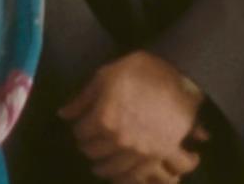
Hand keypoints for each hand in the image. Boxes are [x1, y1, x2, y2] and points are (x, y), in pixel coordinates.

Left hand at [59, 51, 204, 180]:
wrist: (181, 76)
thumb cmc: (140, 70)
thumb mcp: (106, 75)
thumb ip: (83, 98)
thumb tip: (63, 114)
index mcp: (103, 118)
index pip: (80, 133)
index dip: (78, 128)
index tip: (81, 126)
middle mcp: (118, 140)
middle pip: (93, 152)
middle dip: (89, 146)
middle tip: (92, 141)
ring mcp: (139, 151)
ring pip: (112, 169)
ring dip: (104, 166)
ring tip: (102, 163)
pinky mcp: (157, 156)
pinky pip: (137, 177)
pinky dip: (126, 178)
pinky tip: (122, 174)